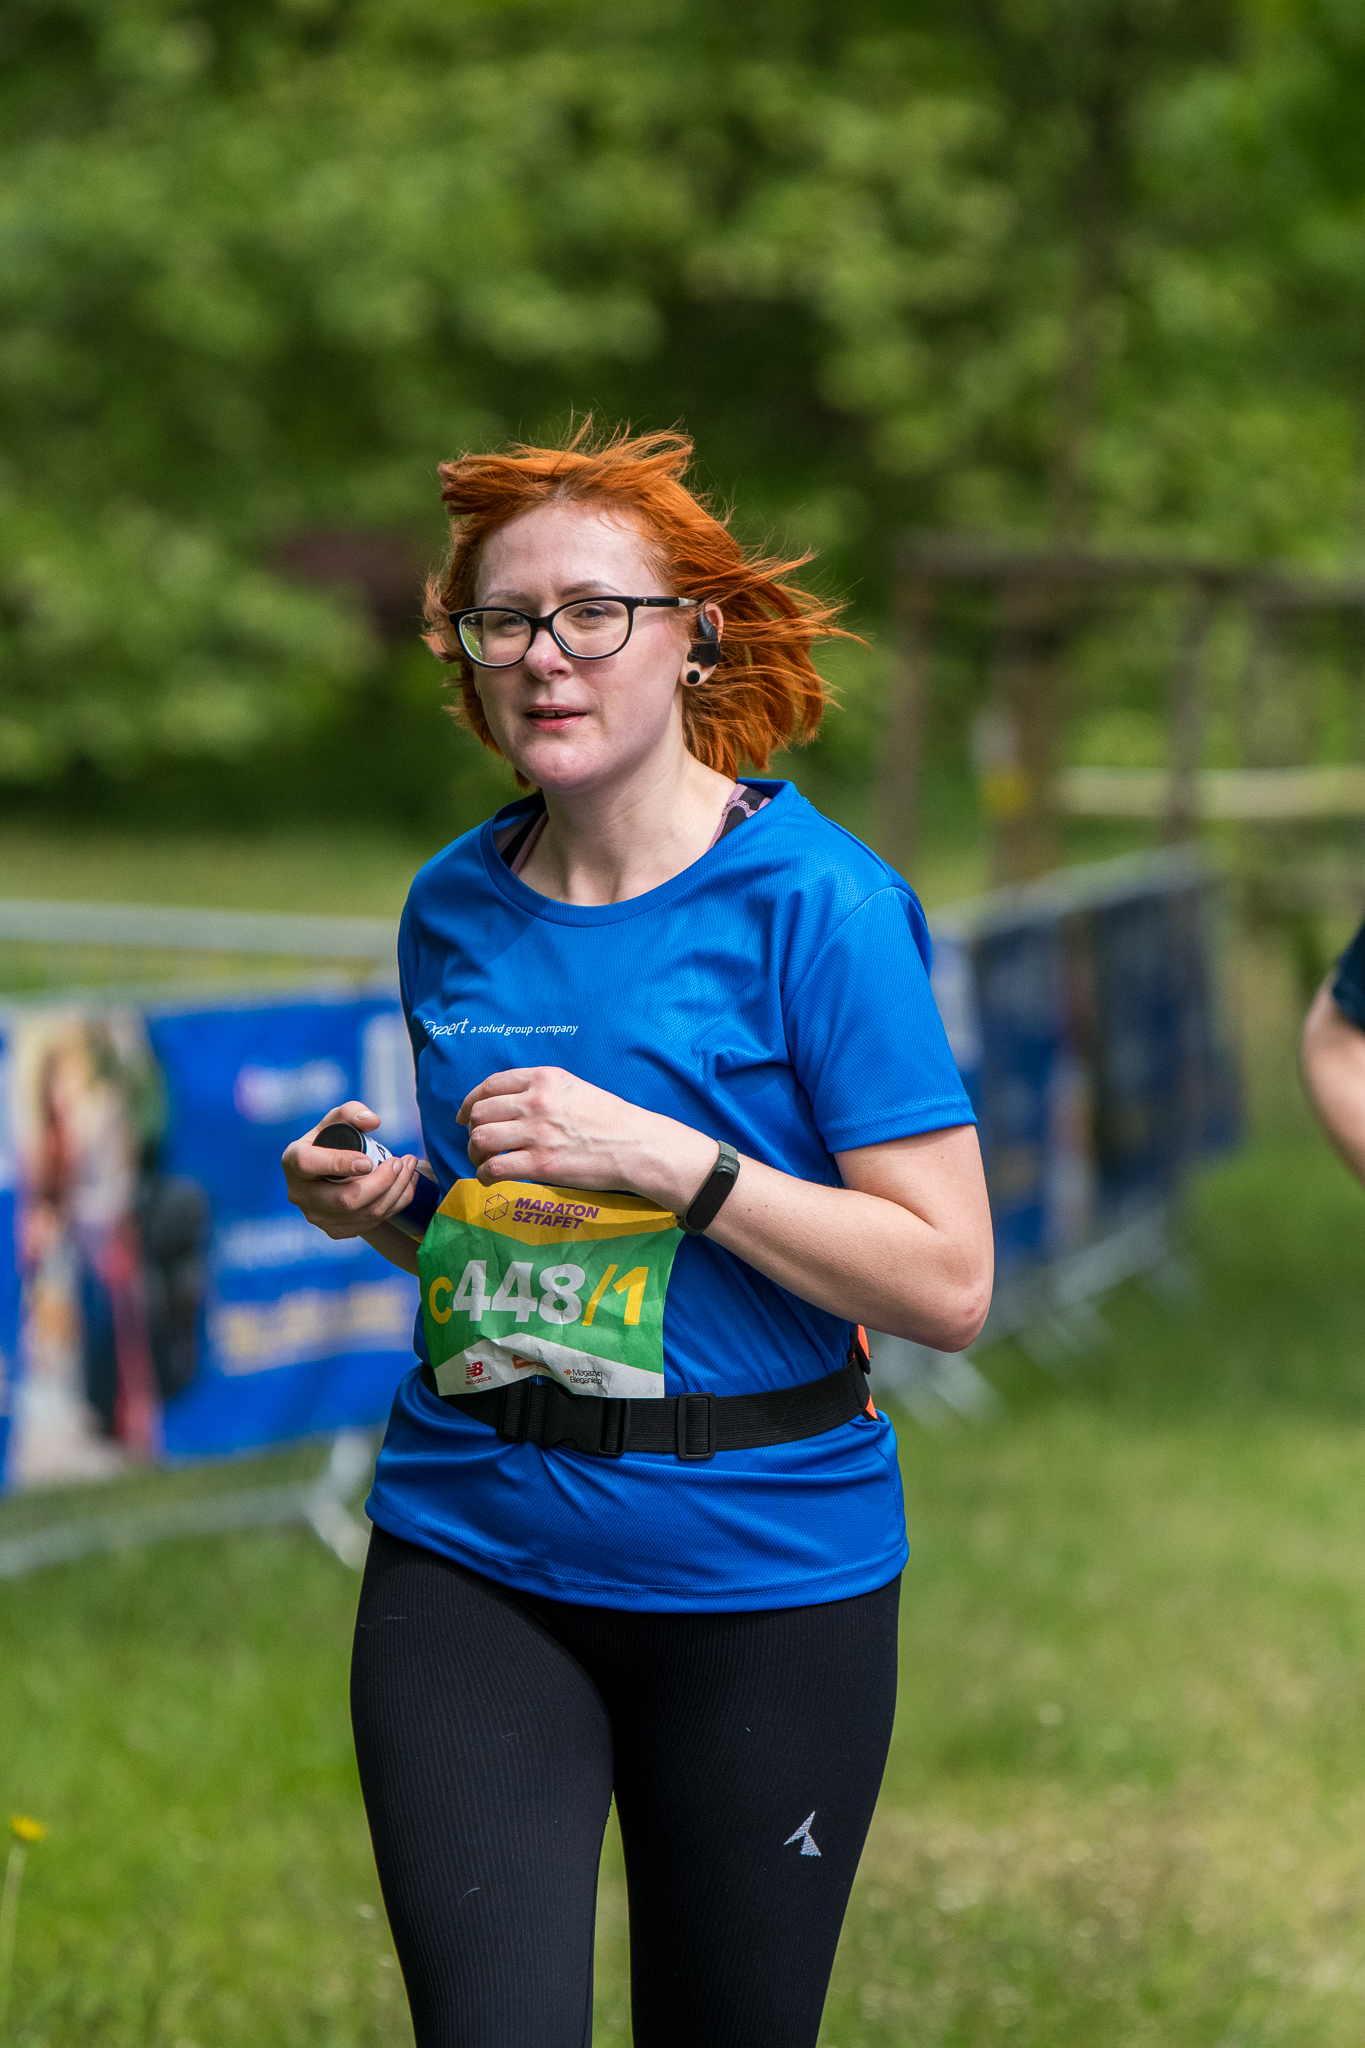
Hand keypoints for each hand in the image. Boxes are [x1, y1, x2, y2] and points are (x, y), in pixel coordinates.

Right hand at [281, 1100, 419, 1239]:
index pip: (310, 1165)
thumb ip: (352, 1112)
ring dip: (396, 1192)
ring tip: (409, 1169)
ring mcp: (316, 1216)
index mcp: (293, 1160)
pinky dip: (395, 1205)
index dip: (340, 1164)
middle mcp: (299, 1193)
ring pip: (364, 1214)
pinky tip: (405, 1186)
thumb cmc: (332, 1141)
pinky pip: (371, 1224)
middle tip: (402, 1162)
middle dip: (383, 1181)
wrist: (329, 1174)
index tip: (369, 1161)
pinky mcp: (334, 1230)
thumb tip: (372, 1122)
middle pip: (346, 1200)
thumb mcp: (338, 1120)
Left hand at [457, 1067, 715, 1212]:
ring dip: (475, 1154)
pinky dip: (485, 1175)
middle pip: (481, 1112)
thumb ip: (542, 1090)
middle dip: (473, 1131)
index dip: (471, 1101)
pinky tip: (491, 1179)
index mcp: (545, 1079)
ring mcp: (537, 1133)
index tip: (466, 1115)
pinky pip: (494, 1168)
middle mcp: (537, 1102)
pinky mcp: (540, 1164)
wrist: (637, 1146)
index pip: (492, 1084)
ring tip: (484, 1162)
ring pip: (481, 1139)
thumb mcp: (575, 1089)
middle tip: (480, 1145)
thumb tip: (509, 1105)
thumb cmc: (610, 1120)